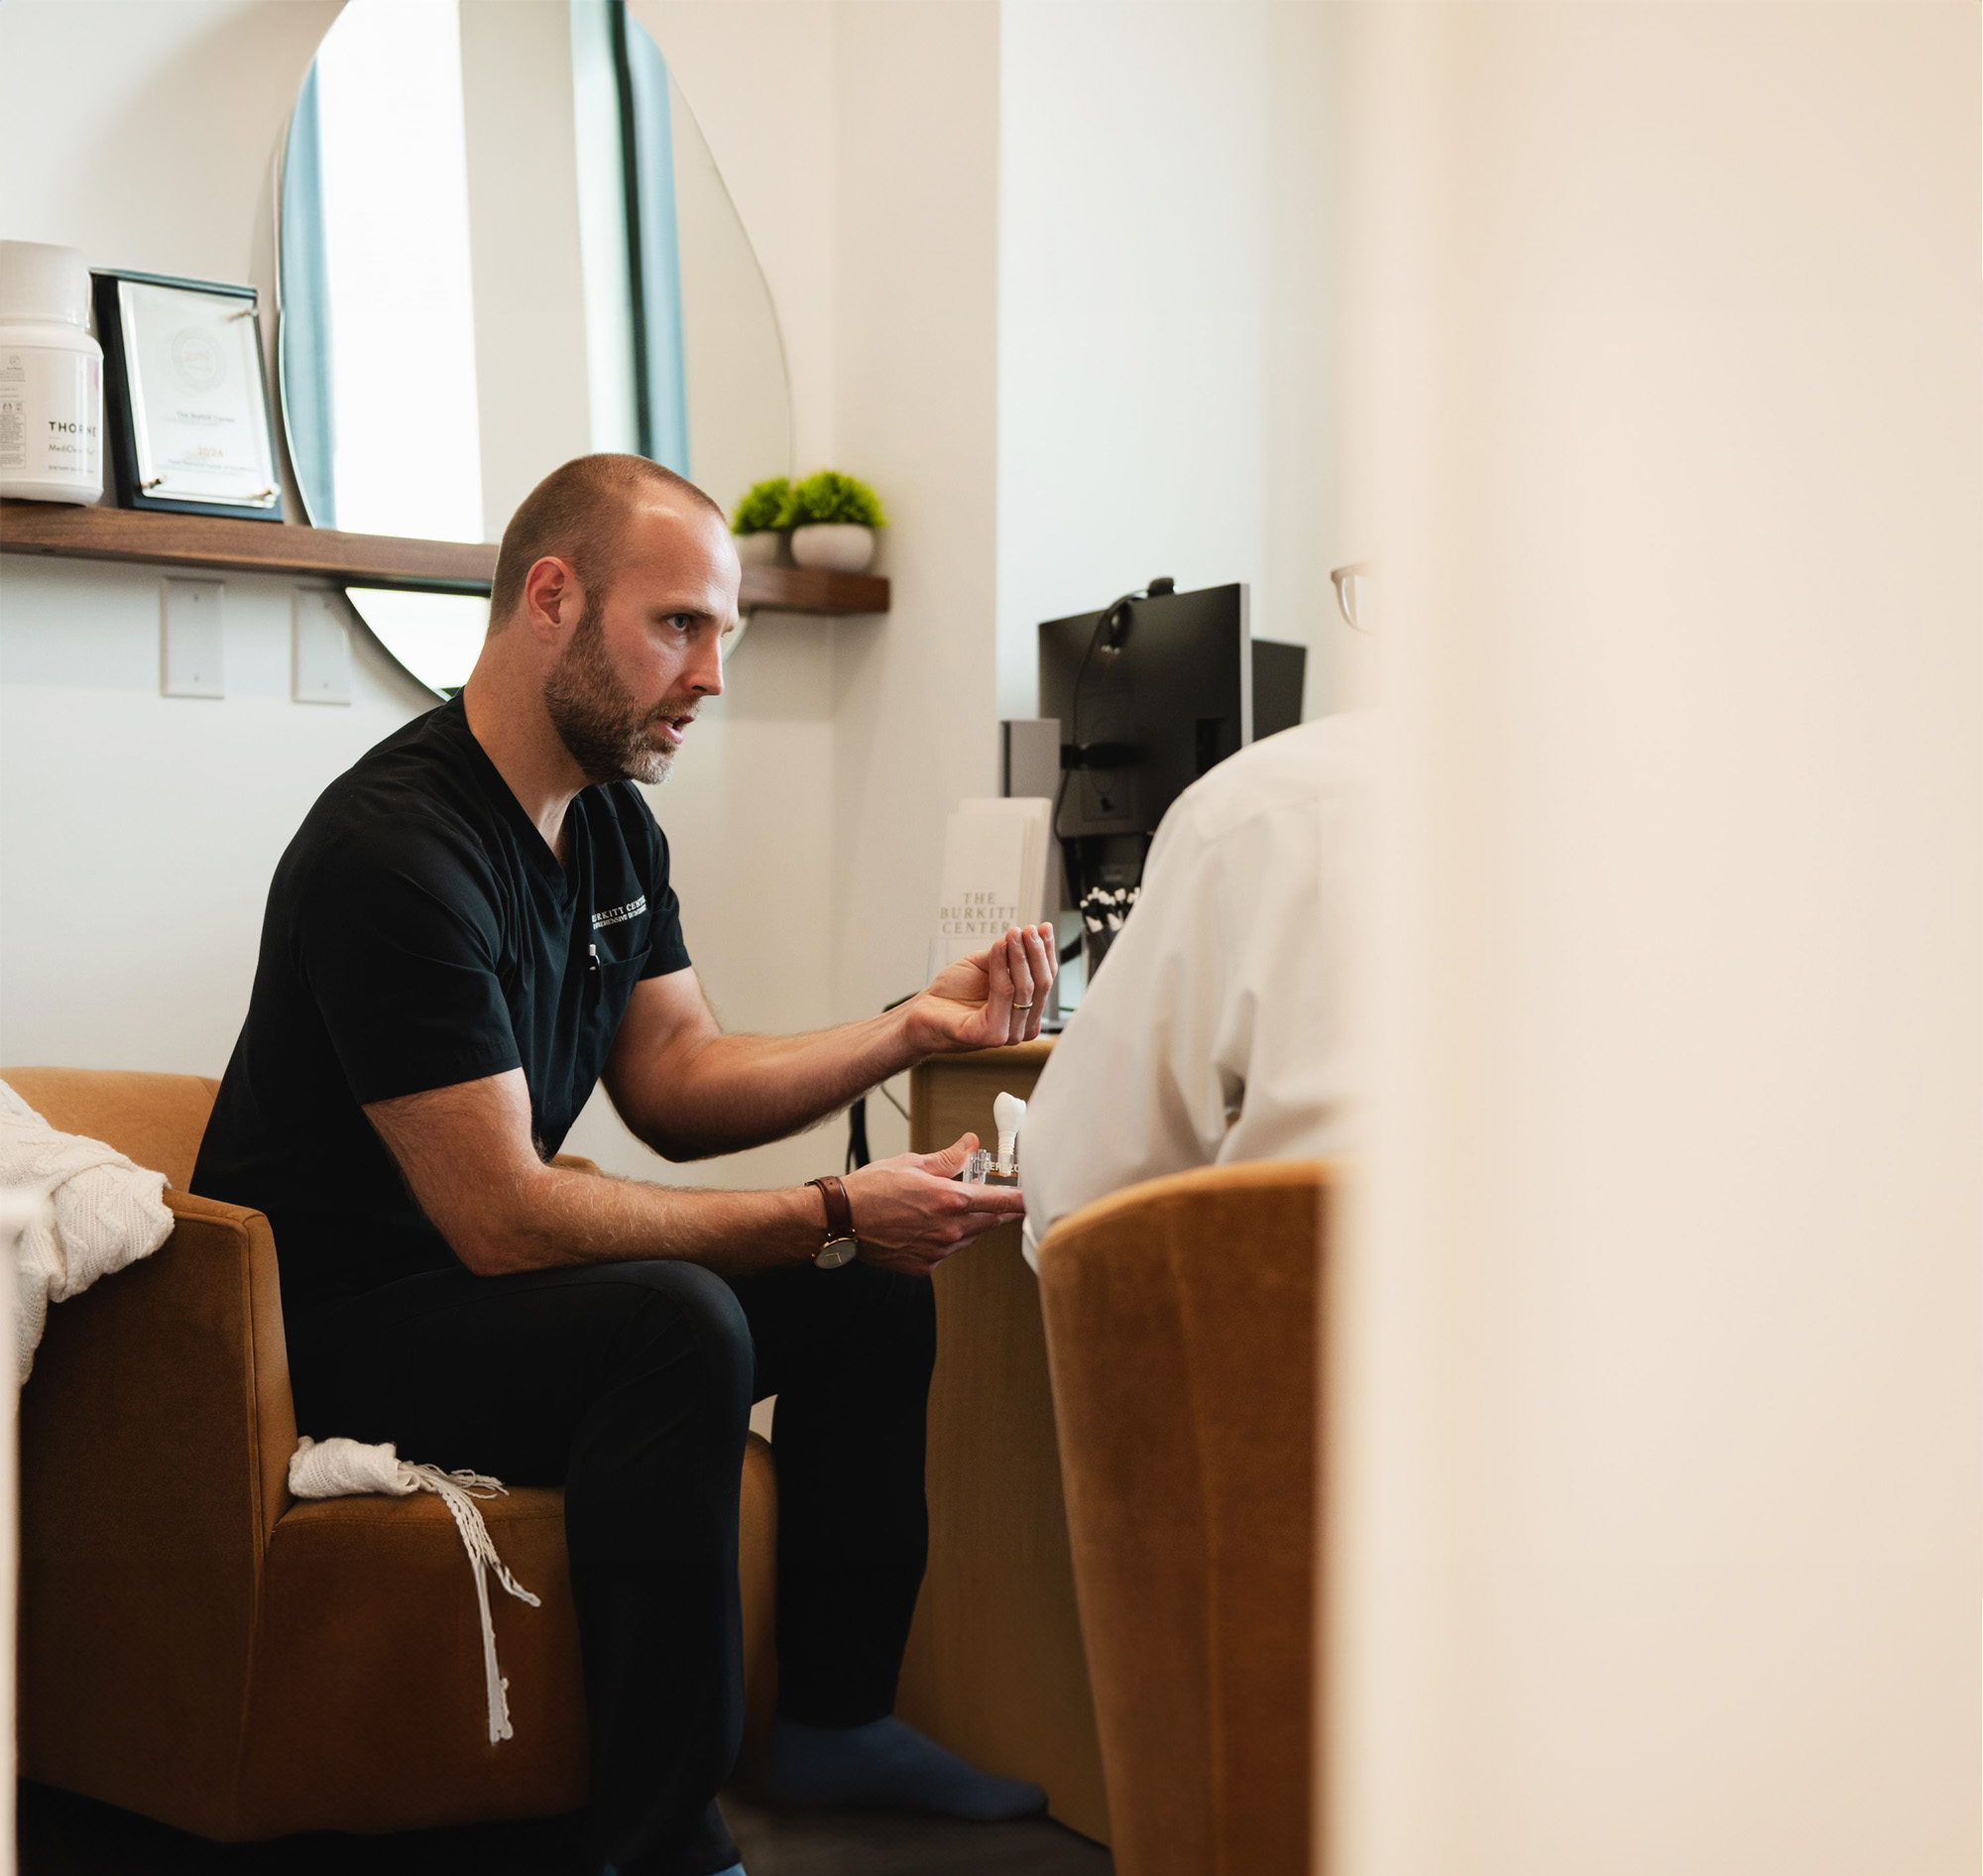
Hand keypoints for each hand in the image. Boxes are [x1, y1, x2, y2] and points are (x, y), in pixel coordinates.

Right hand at [842, 1134, 1026, 1275]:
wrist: (841, 1220)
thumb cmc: (871, 1190)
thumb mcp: (912, 1164)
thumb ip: (948, 1159)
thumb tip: (970, 1146)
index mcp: (949, 1200)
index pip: (1000, 1202)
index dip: (1021, 1200)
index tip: (1034, 1199)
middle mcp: (948, 1229)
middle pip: (989, 1222)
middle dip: (993, 1210)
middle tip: (989, 1199)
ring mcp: (937, 1251)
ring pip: (968, 1238)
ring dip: (967, 1225)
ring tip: (943, 1209)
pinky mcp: (925, 1266)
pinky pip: (947, 1252)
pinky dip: (944, 1240)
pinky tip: (925, 1227)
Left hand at [902, 923, 1058, 1053]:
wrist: (922, 1012)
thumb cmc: (953, 993)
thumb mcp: (987, 965)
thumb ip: (1009, 954)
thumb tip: (1032, 933)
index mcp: (1026, 1013)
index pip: (1046, 980)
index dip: (1046, 952)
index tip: (1043, 928)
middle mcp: (1021, 1027)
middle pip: (1040, 984)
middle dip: (1035, 952)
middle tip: (1027, 929)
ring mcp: (1007, 1034)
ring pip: (1024, 988)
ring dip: (1019, 955)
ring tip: (1012, 934)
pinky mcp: (989, 1034)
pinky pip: (1003, 994)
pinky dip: (1001, 966)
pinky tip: (997, 948)